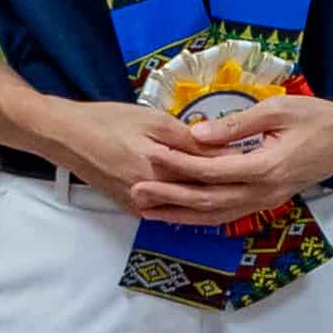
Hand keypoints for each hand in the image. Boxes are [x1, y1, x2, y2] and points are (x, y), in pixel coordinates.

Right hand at [36, 97, 289, 224]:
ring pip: (188, 207)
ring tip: (246, 189)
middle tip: (265, 176)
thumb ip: (190, 139)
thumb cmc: (109, 121)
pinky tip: (210, 199)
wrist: (65, 138)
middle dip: (233, 186)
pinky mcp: (132, 208)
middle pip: (202, 194)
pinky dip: (191, 206)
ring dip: (215, 200)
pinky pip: (169, 211)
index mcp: (161, 170)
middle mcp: (153, 195)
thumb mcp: (153, 121)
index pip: (209, 172)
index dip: (239, 165)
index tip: (267, 158)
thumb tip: (226, 149)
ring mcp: (141, 206)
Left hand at [138, 93, 332, 222]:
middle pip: (208, 200)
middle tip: (135, 192)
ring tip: (147, 211)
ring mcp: (266, 202)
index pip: (211, 171)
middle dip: (169, 197)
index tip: (150, 153)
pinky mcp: (267, 202)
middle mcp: (264, 192)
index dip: (178, 164)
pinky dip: (202, 218)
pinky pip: (229, 215)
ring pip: (216, 215)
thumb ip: (236, 124)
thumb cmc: (316, 117)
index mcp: (266, 167)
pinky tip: (180, 216)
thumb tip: (197, 135)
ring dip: (180, 215)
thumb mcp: (277, 109)